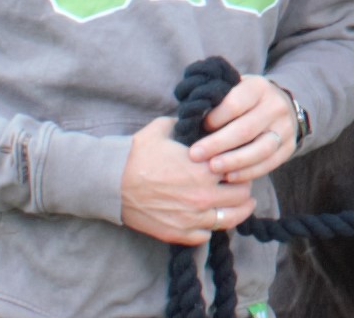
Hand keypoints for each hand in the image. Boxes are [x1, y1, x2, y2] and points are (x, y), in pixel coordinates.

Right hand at [120, 118, 254, 244]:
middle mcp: (203, 196)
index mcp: (205, 168)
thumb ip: (190, 124)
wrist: (110, 182)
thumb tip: (204, 116)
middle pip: (242, 196)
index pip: (241, 168)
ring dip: (236, 211)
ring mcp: (191, 218)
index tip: (239, 161)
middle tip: (240, 183)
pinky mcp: (177, 234)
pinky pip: (205, 237)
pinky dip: (210, 228)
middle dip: (243, 187)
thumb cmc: (137, 153)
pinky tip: (210, 219)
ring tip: (239, 205)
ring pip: (230, 219)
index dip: (242, 163)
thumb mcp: (166, 128)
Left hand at [189, 74, 296, 183]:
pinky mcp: (288, 148)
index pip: (235, 103)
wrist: (281, 104)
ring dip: (234, 161)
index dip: (215, 117)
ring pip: (260, 149)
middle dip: (218, 144)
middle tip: (195, 155)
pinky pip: (269, 164)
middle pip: (246, 129)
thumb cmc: (245, 100)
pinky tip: (229, 177)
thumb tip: (190, 113)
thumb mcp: (234, 89)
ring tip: (212, 168)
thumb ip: (216, 97)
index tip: (198, 127)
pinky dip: (248, 173)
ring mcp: (285, 128)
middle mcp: (275, 106)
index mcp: (258, 87)